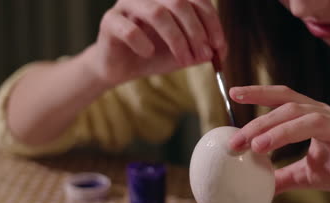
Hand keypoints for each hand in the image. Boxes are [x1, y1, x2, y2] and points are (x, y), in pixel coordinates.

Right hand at [85, 0, 226, 85]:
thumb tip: (219, 51)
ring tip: (184, 61)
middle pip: (179, 3)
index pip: (196, 0)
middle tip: (203, 56)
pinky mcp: (110, 21)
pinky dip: (144, 44)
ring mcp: (127, 5)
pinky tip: (148, 54)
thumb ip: (202, 49)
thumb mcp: (184, 53)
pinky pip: (130, 30)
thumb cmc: (154, 55)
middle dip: (196, 32)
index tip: (219, 47)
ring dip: (176, 40)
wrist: (121, 68)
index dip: (211, 22)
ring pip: (157, 14)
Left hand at [228, 85, 329, 202]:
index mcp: (317, 119)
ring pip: (315, 121)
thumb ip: (285, 175)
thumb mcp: (309, 174)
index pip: (285, 100)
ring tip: (259, 146)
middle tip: (237, 141)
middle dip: (261, 123)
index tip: (234, 94)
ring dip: (284, 132)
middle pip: (292, 110)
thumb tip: (258, 183)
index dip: (260, 94)